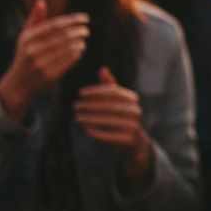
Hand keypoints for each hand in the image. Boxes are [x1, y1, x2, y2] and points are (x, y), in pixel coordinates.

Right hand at [0, 0, 88, 121]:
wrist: (18, 84)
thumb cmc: (24, 55)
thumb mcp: (24, 37)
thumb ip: (34, 19)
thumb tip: (41, 0)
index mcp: (28, 38)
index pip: (56, 25)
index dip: (73, 20)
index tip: (85, 18)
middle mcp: (33, 50)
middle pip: (64, 36)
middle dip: (79, 31)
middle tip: (86, 30)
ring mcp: (41, 64)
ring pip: (69, 48)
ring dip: (80, 42)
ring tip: (84, 39)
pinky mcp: (50, 76)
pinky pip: (69, 61)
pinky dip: (77, 53)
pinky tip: (80, 50)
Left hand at [75, 67, 152, 188]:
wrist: (134, 142)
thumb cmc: (121, 117)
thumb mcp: (118, 101)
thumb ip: (110, 86)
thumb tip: (102, 68)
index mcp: (132, 98)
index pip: (113, 91)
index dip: (95, 91)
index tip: (80, 93)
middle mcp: (136, 110)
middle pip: (109, 105)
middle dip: (90, 105)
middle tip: (74, 106)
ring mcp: (133, 126)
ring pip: (108, 120)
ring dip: (90, 118)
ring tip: (76, 117)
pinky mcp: (128, 140)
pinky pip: (109, 135)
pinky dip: (96, 131)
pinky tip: (86, 129)